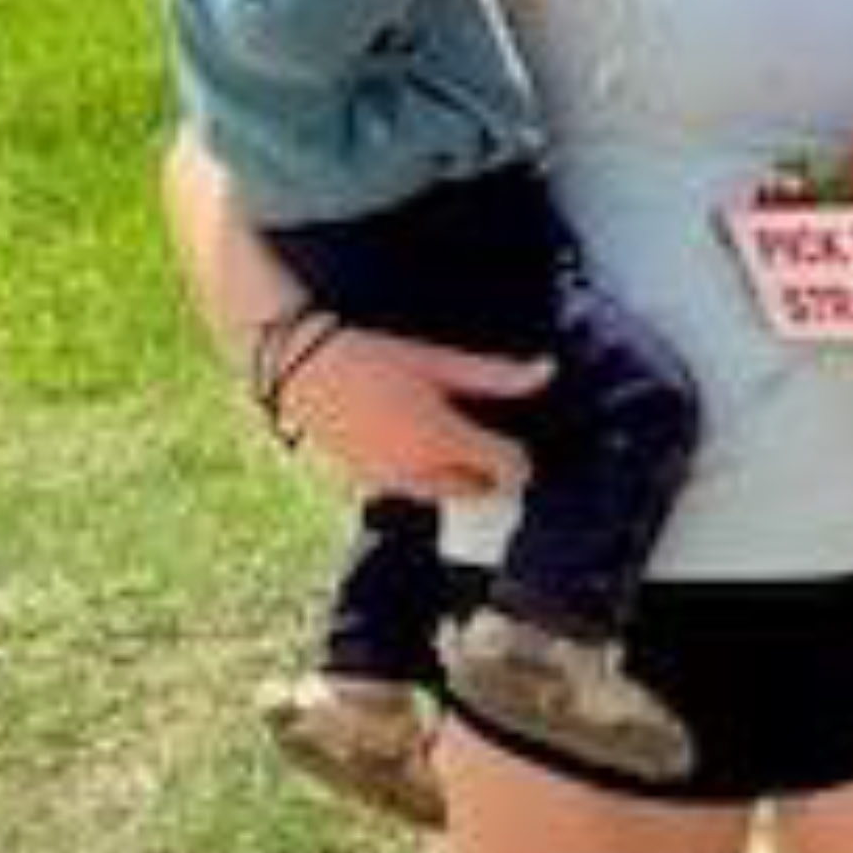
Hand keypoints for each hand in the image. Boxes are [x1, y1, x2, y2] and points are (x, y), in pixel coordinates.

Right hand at [278, 327, 549, 492]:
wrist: (304, 371)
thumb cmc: (373, 359)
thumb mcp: (438, 362)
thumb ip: (496, 375)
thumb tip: (548, 370)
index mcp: (442, 439)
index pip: (506, 467)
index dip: (522, 458)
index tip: (522, 442)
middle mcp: (420, 470)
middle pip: (480, 489)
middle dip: (494, 472)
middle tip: (494, 443)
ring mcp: (393, 483)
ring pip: (447, 494)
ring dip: (463, 477)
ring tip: (461, 443)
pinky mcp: (371, 484)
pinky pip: (416, 491)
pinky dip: (430, 477)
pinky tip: (421, 445)